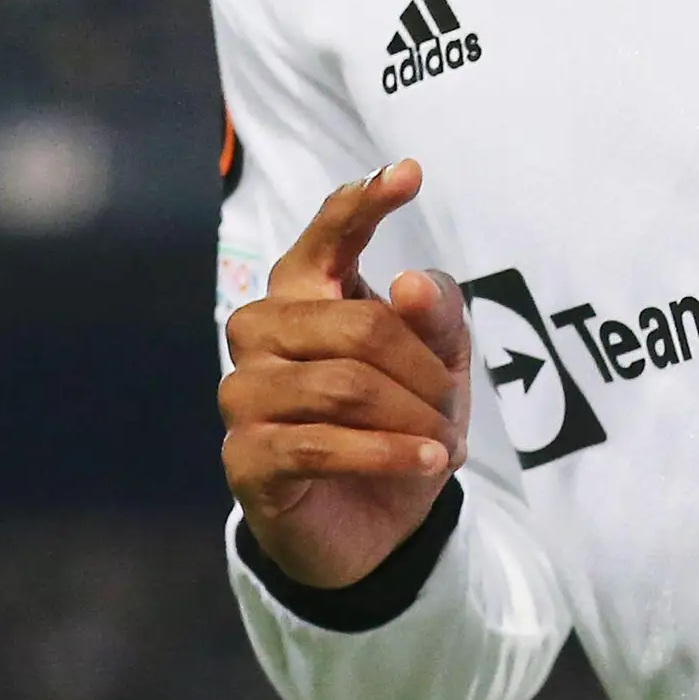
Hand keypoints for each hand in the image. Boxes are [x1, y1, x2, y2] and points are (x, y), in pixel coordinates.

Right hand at [219, 160, 469, 589]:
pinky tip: (429, 461)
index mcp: (304, 290)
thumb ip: (433, 314)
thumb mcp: (438, 364)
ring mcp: (244, 393)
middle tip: (454, 408)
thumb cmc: (396, 423)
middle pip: (359, 325)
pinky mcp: (246, 456)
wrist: (374, 525)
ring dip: (412, 419)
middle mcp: (261, 330)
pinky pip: (321, 443)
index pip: (328, 234)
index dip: (365, 202)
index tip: (410, 173)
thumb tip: (408, 283)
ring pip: (343, 386)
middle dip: (424, 370)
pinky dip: (388, 453)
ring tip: (445, 446)